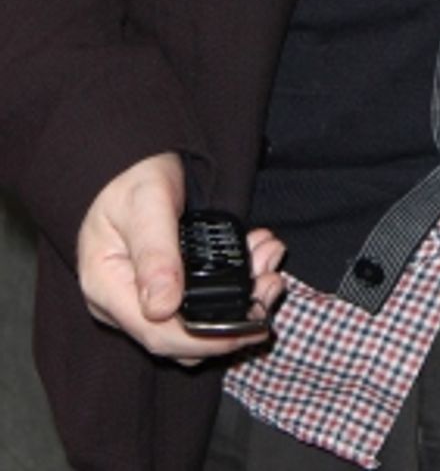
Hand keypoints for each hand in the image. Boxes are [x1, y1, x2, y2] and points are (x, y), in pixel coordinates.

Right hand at [77, 153, 284, 364]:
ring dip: (242, 296)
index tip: (249, 325)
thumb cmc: (133, 177)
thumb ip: (155, 252)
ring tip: (269, 260)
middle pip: (182, 335)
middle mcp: (125, 302)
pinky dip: (236, 282)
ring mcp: (145, 297)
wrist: (133, 160)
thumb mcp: (146, 204)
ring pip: (198, 319)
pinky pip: (203, 300)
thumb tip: (162, 307)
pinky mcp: (167, 287)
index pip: (157, 335)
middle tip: (272, 283)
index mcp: (107, 289)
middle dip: (235, 316)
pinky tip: (257, 253)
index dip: (206, 340)